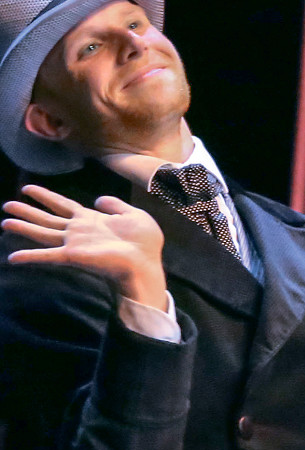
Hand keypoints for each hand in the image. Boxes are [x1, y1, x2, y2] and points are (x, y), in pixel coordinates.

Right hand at [3, 184, 167, 308]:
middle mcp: (78, 231)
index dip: (46, 196)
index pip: (63, 205)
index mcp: (91, 220)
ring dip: (23, 227)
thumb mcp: (133, 214)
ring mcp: (74, 243)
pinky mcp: (74, 256)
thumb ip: (115, 205)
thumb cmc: (145, 242)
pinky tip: (12, 258)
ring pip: (43, 233)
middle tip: (6, 205)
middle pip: (47, 218)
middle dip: (27, 211)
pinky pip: (47, 256)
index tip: (28, 188)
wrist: (146, 261)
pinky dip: (30, 256)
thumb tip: (98, 199)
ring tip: (5, 222)